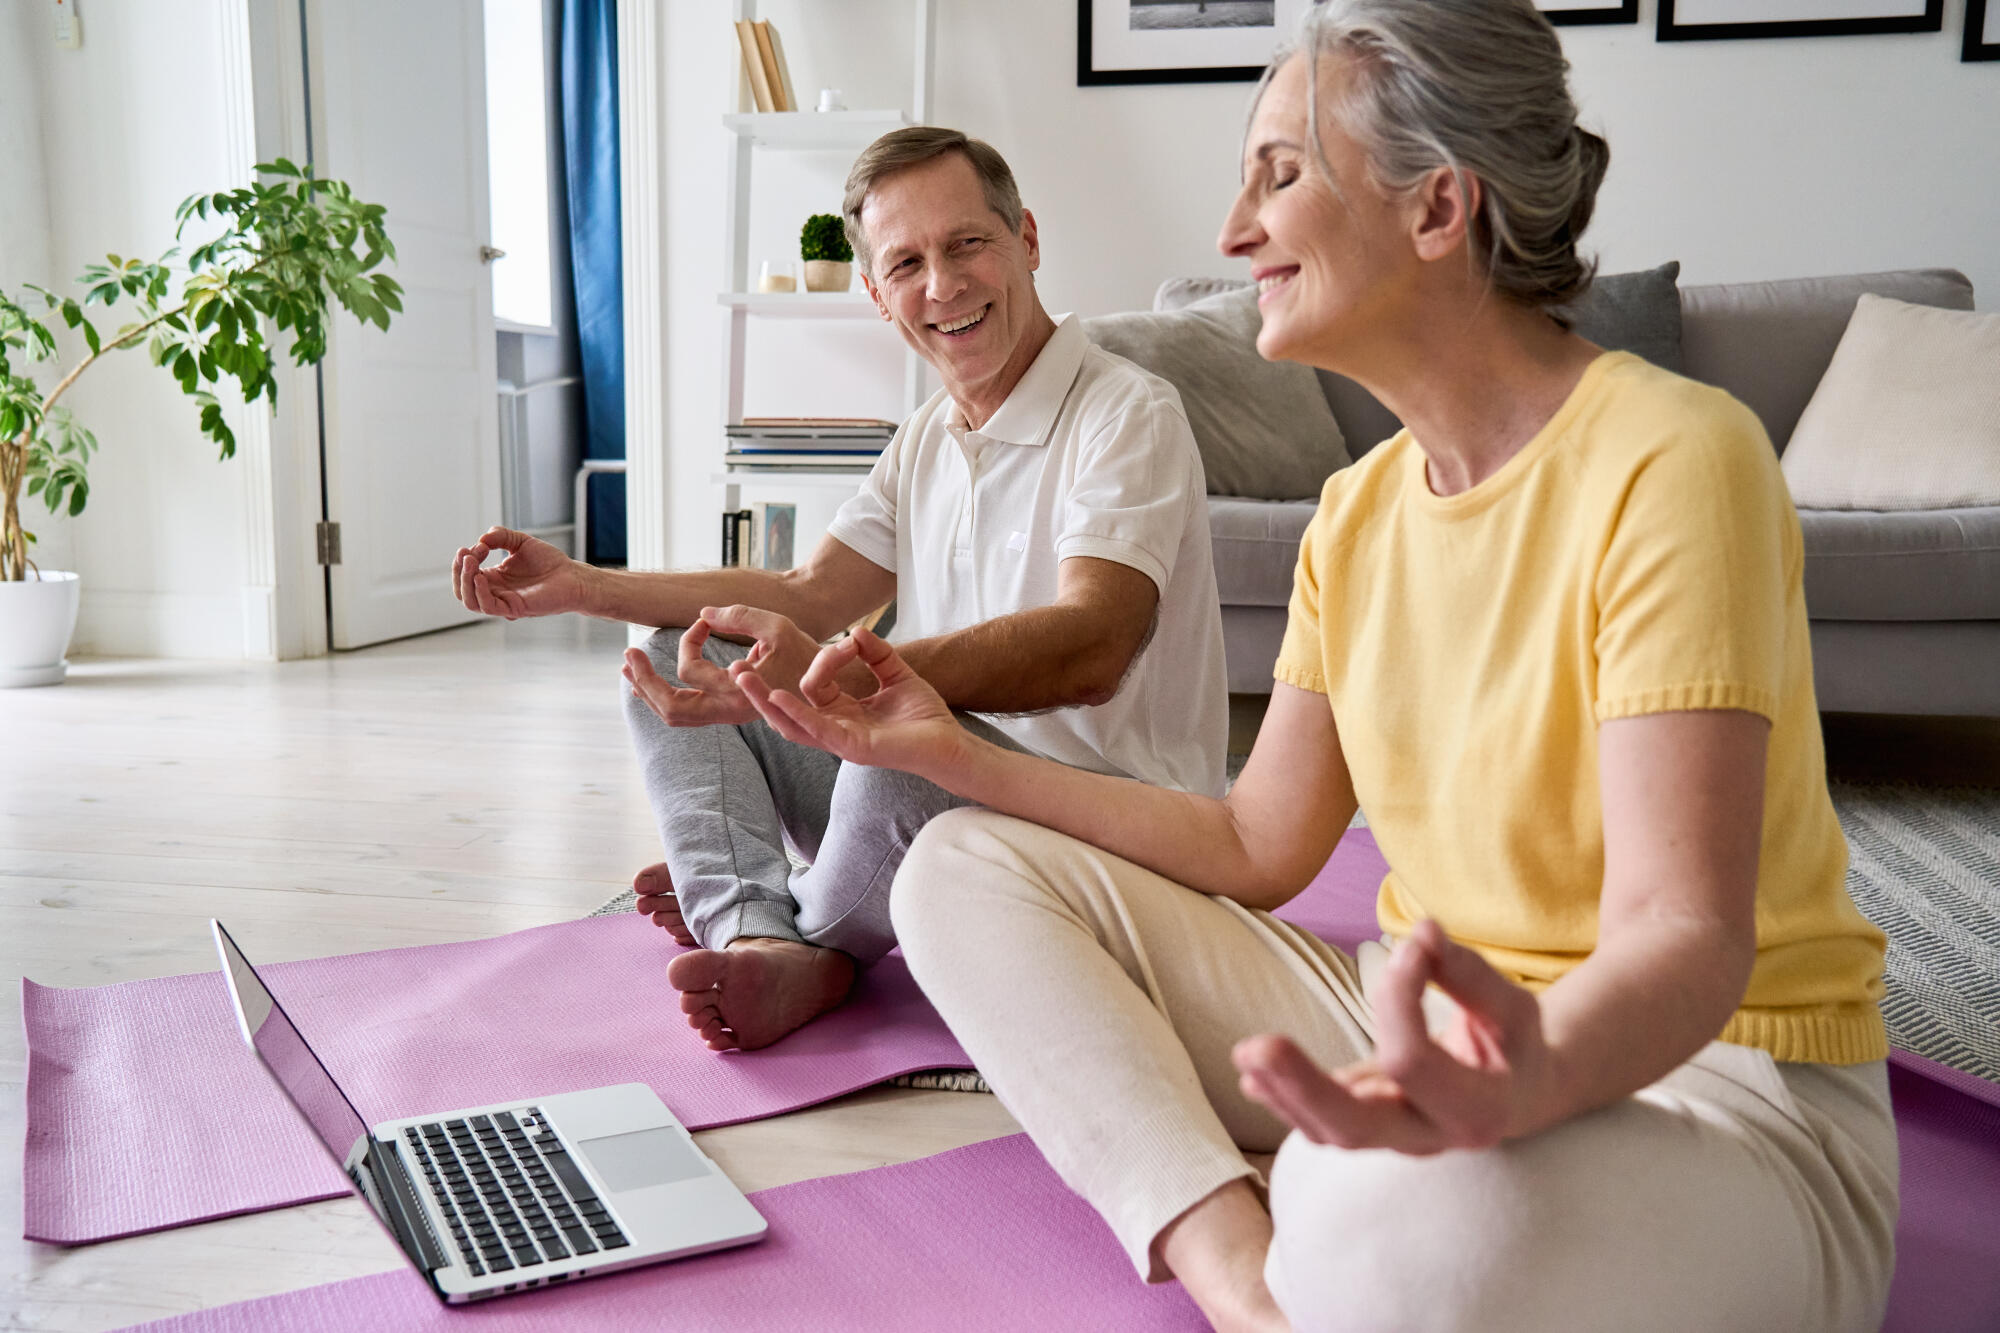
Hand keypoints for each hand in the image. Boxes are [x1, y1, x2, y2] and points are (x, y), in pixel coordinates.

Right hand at [451, 527, 586, 618]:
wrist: (572, 576)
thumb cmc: (549, 562)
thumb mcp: (521, 542)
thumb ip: (501, 536)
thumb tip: (481, 538)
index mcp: (494, 578)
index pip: (466, 573)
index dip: (466, 558)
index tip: (481, 544)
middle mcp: (496, 591)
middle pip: (462, 589)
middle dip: (458, 570)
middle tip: (465, 553)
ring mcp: (503, 601)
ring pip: (470, 601)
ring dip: (464, 581)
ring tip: (470, 561)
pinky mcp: (514, 609)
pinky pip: (488, 607)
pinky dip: (479, 592)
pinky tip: (480, 576)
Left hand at [622, 605, 826, 728]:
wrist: (829, 686)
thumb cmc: (806, 654)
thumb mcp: (776, 625)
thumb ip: (738, 615)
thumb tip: (703, 614)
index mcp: (740, 692)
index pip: (691, 671)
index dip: (689, 640)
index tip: (703, 622)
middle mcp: (730, 711)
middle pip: (671, 709)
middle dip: (644, 682)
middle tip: (628, 656)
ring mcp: (727, 715)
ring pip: (675, 716)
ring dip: (648, 692)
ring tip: (630, 668)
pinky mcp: (727, 712)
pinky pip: (687, 712)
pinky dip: (662, 697)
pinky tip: (648, 679)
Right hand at [733, 627, 972, 781]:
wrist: (949, 741)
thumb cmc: (924, 714)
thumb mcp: (896, 673)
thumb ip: (876, 653)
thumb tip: (856, 631)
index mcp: (840, 712)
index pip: (812, 683)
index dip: (825, 659)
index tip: (854, 641)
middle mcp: (833, 727)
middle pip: (785, 708)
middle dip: (759, 689)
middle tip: (734, 667)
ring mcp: (838, 739)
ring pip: (789, 723)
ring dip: (763, 701)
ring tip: (741, 678)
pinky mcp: (850, 747)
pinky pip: (815, 730)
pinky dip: (795, 712)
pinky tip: (778, 696)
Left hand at [1233, 919, 1553, 1154]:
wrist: (1519, 1094)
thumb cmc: (1512, 1044)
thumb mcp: (1510, 1006)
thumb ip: (1466, 973)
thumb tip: (1422, 931)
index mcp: (1478, 1110)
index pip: (1412, 1061)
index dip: (1399, 999)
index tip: (1409, 947)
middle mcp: (1432, 1137)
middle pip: (1355, 1128)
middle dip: (1302, 1087)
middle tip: (1256, 1047)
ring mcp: (1396, 1140)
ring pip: (1329, 1135)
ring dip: (1283, 1093)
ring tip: (1245, 1055)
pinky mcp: (1371, 1128)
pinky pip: (1323, 1126)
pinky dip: (1286, 1100)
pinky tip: (1252, 1076)